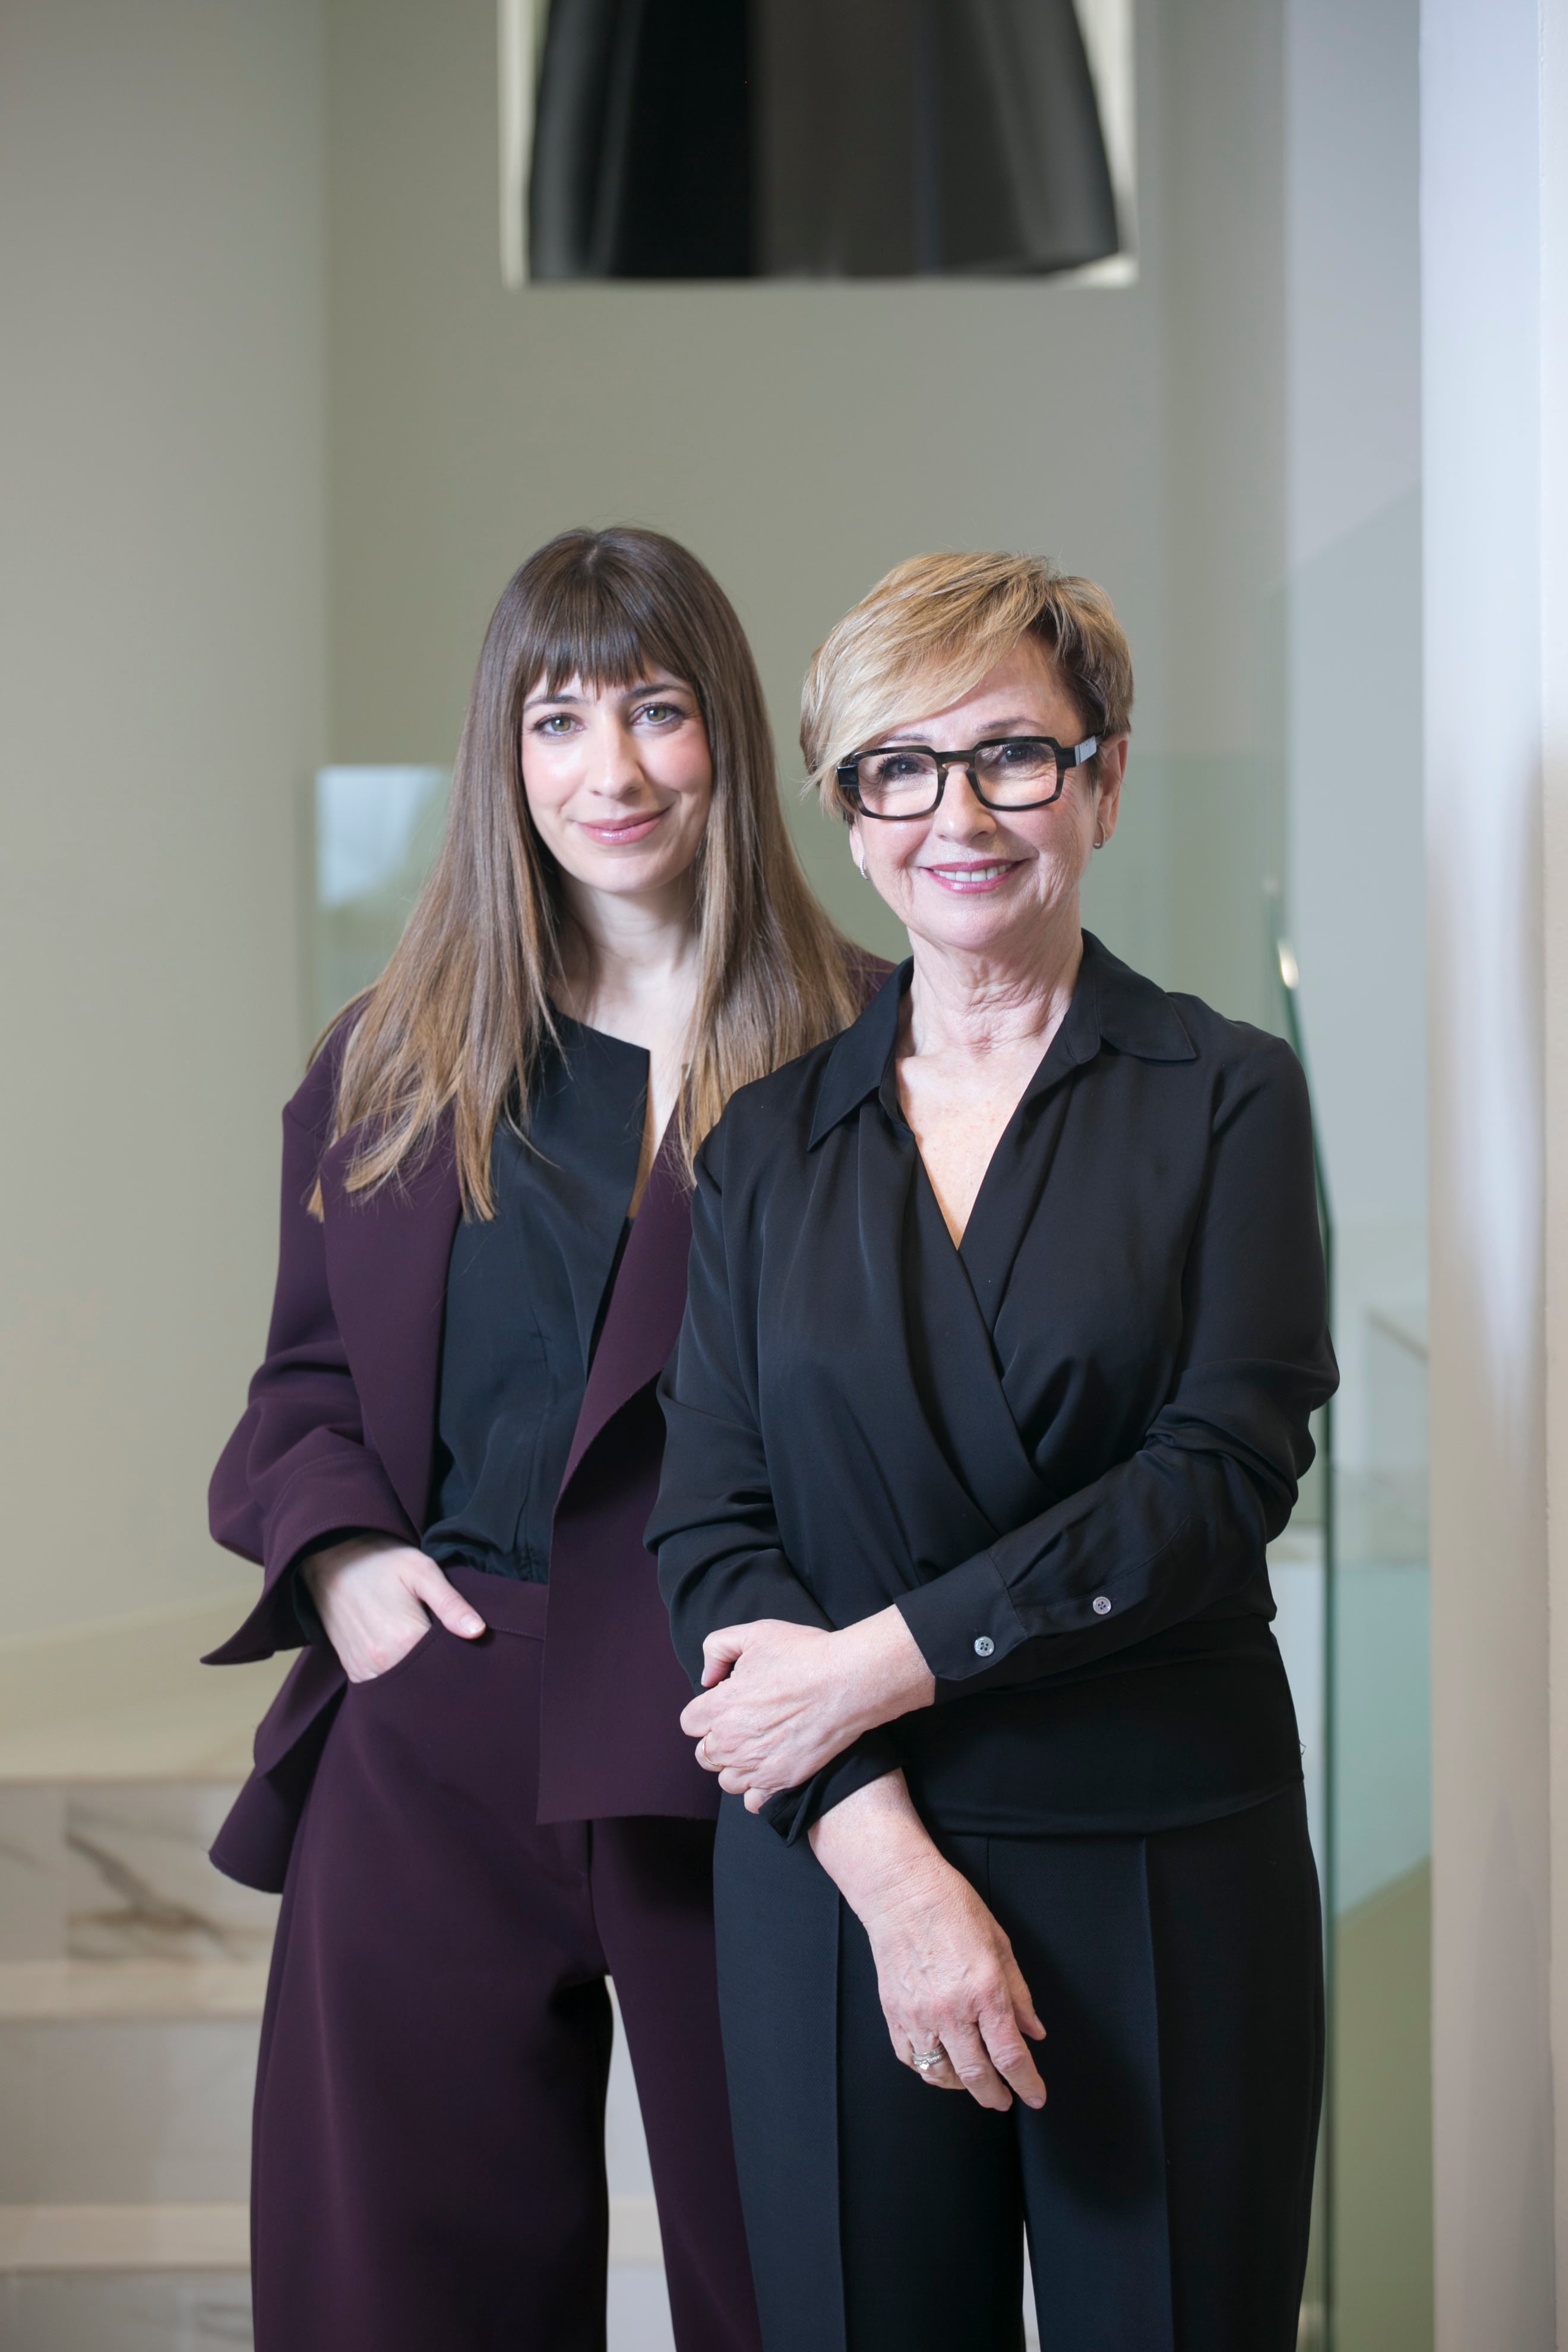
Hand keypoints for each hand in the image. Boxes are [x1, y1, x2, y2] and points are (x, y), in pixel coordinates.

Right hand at [302, 1535, 485, 1683]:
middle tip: (452, 1650)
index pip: (446, 1666)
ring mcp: (364, 1669)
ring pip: (403, 1688)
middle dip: (441, 1671)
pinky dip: (397, 1680)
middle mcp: (382, 1662)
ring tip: (428, 1654)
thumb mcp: (422, 1571)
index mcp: (405, 1640)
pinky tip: (407, 1661)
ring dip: (418, 1678)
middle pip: (425, 1681)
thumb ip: (451, 1604)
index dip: (463, 1657)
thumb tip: (479, 1631)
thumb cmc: (382, 1561)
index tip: (470, 1648)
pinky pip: (382, 1687)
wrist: (333, 1557)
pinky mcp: (353, 1670)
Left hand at [680, 1607, 935, 1811]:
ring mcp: (755, 1766)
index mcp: (720, 1707)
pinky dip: (756, 1789)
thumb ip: (717, 1649)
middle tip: (744, 1724)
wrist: (848, 1683)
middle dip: (717, 1739)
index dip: (706, 1711)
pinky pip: (752, 1801)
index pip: (689, 1723)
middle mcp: (731, 1742)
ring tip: (757, 1747)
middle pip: (704, 1754)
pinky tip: (769, 1769)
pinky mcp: (780, 1781)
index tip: (725, 1704)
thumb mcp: (755, 1633)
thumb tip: (708, 1677)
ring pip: (726, 1779)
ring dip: (735, 1765)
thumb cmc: (805, 1655)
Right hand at [810, 1775, 1044, 2113]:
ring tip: (975, 2080)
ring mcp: (919, 2015)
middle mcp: (952, 2009)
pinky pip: (912, 2059)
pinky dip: (929, 2069)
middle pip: (977, 2075)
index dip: (1028, 2083)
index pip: (1011, 2056)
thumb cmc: (953, 1909)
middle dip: (995, 2096)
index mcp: (985, 1990)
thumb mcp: (1001, 1946)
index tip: (1036, 2096)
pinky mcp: (895, 2014)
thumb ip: (1019, 1995)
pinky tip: (942, 2063)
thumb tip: (1034, 2032)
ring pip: (942, 2074)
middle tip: (1005, 2099)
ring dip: (963, 2085)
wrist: (903, 1892)